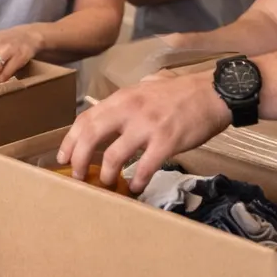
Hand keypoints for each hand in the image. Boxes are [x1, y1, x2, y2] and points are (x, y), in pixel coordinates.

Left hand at [57, 71, 230, 191]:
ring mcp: (148, 126)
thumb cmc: (180, 92)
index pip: (86, 119)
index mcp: (122, 98)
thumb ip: (126, 103)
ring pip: (114, 155)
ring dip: (106, 174)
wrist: (213, 93)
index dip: (70, 140)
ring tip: (106, 184)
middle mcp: (129, 110)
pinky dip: (138, 180)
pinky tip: (135, 187)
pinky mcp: (167, 141)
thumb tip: (108, 116)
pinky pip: (146, 166)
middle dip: (79, 159)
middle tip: (77, 176)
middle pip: (91, 136)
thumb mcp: (145, 88)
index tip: (63, 157)